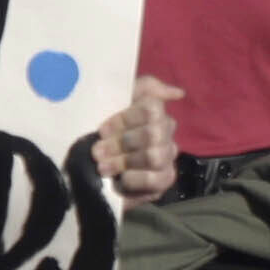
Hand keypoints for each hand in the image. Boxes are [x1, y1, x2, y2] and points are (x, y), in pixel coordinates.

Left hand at [99, 79, 184, 202]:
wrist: (90, 167)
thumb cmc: (104, 131)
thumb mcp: (116, 100)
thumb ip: (146, 88)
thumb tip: (179, 93)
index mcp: (154, 113)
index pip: (153, 109)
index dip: (126, 119)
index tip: (103, 129)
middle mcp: (165, 134)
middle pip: (154, 133)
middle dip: (121, 143)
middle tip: (98, 151)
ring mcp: (167, 158)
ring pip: (155, 156)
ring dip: (124, 161)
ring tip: (103, 167)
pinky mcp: (164, 181)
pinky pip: (155, 179)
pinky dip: (134, 179)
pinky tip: (119, 179)